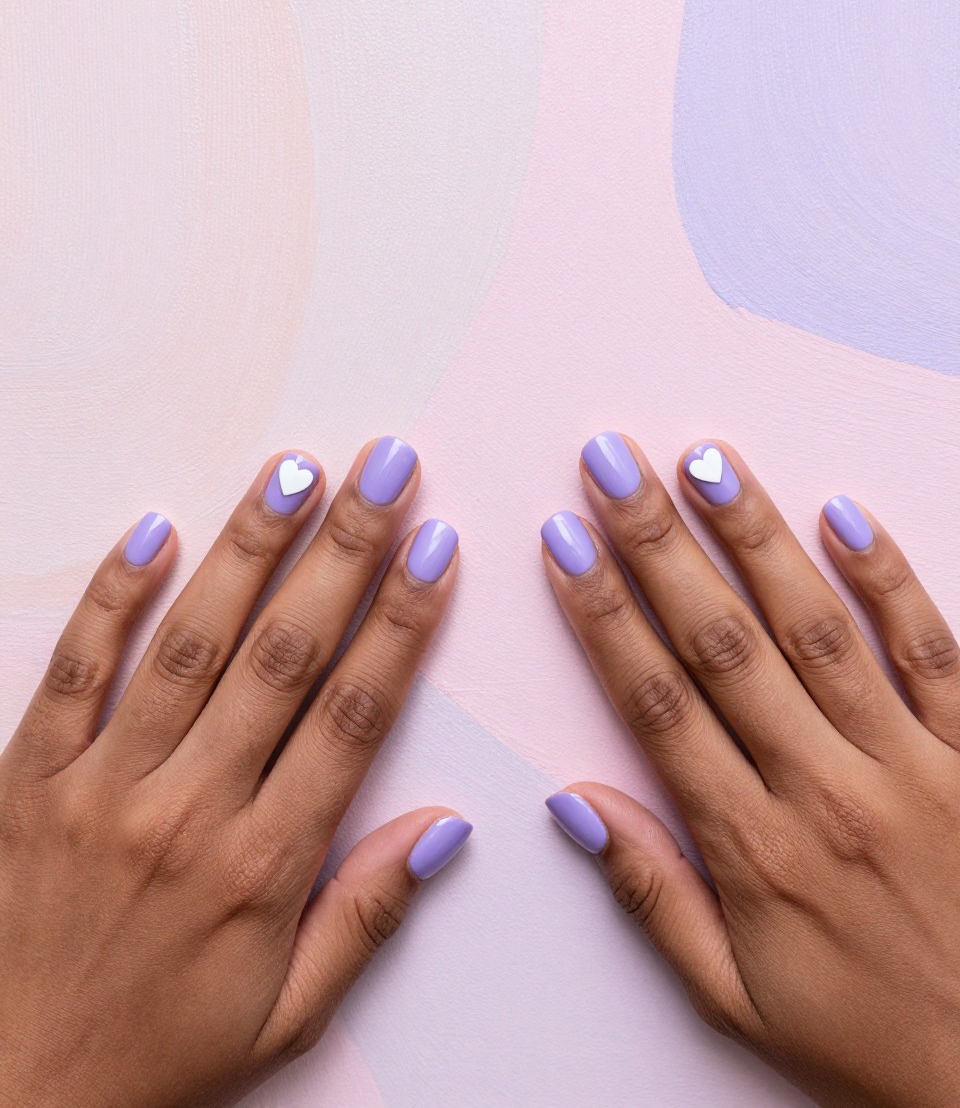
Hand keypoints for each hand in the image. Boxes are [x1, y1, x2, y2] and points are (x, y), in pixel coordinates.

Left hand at [0, 439, 468, 1107]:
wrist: (10, 1095)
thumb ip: (368, 915)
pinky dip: (113, 597)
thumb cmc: (157, 1056)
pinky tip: (155, 531)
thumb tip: (443, 830)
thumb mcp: (288, 1014)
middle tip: (384, 470)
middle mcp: (188, 811)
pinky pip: (75, 671)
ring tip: (295, 474)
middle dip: (344, 552)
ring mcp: (101, 787)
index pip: (352, 717)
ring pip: (190, 644)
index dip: (401, 626)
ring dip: (248, 549)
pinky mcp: (26, 778)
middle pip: (284, 656)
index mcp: (262, 867)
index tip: (434, 550)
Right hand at [541, 433, 959, 1107]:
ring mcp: (910, 765)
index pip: (657, 705)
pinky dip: (890, 583)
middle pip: (723, 645)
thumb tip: (576, 803)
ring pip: (818, 630)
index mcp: (755, 848)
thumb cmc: (866, 1037)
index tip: (565, 543)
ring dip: (756, 538)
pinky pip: (932, 654)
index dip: (603, 617)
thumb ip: (651, 894)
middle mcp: (826, 789)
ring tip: (705, 463)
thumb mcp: (732, 998)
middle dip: (657, 545)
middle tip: (612, 465)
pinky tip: (844, 516)